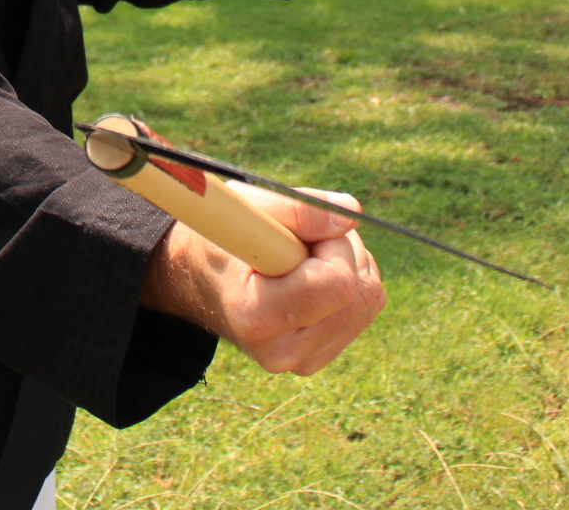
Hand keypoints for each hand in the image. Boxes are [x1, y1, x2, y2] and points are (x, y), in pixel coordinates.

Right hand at [140, 184, 385, 375]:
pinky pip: (366, 309)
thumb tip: (352, 214)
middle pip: (360, 292)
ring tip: (301, 257)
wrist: (199, 279)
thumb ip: (298, 208)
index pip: (337, 283)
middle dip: (341, 250)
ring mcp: (301, 361)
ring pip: (370, 299)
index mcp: (255, 318)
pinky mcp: (319, 357)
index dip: (330, 245)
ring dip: (348, 263)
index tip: (300, 234)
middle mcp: (280, 352)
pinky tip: (312, 275)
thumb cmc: (221, 238)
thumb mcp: (246, 209)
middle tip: (298, 242)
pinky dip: (350, 280)